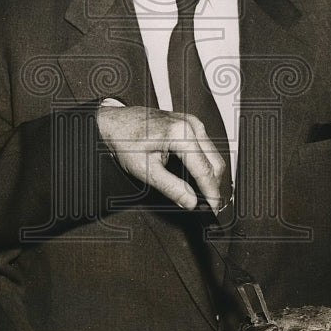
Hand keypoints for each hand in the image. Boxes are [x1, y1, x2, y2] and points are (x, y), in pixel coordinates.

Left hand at [96, 104, 225, 209]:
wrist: (114, 123)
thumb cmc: (124, 140)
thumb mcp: (145, 169)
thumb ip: (171, 187)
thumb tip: (190, 201)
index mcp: (182, 134)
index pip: (206, 170)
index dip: (211, 193)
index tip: (213, 208)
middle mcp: (191, 125)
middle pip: (215, 162)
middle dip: (213, 185)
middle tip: (206, 204)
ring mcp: (192, 123)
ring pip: (213, 155)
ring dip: (209, 175)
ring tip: (199, 192)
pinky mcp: (189, 125)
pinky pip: (205, 148)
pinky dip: (203, 164)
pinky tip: (193, 176)